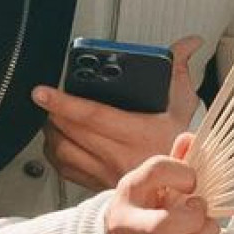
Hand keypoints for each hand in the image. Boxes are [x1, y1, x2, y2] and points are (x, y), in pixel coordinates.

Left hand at [35, 35, 202, 190]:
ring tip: (51, 115)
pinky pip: (64, 168)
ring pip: (62, 150)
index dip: (64, 102)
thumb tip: (189, 44)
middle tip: (45, 97)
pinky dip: (55, 152)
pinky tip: (58, 140)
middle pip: (71, 131)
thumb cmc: (178, 148)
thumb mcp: (184, 106)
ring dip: (51, 131)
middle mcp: (120, 155)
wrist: (177, 190)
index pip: (92, 115)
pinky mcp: (97, 183)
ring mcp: (105, 172)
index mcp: (139, 134)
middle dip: (52, 111)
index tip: (43, 92)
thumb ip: (179, 70)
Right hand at [102, 136, 218, 233]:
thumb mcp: (151, 181)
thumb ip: (174, 161)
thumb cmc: (141, 207)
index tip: (191, 178)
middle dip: (193, 215)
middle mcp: (132, 225)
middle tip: (198, 208)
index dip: (182, 170)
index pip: (156, 170)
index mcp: (130, 191)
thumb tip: (192, 139)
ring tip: (202, 226)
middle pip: (163, 226)